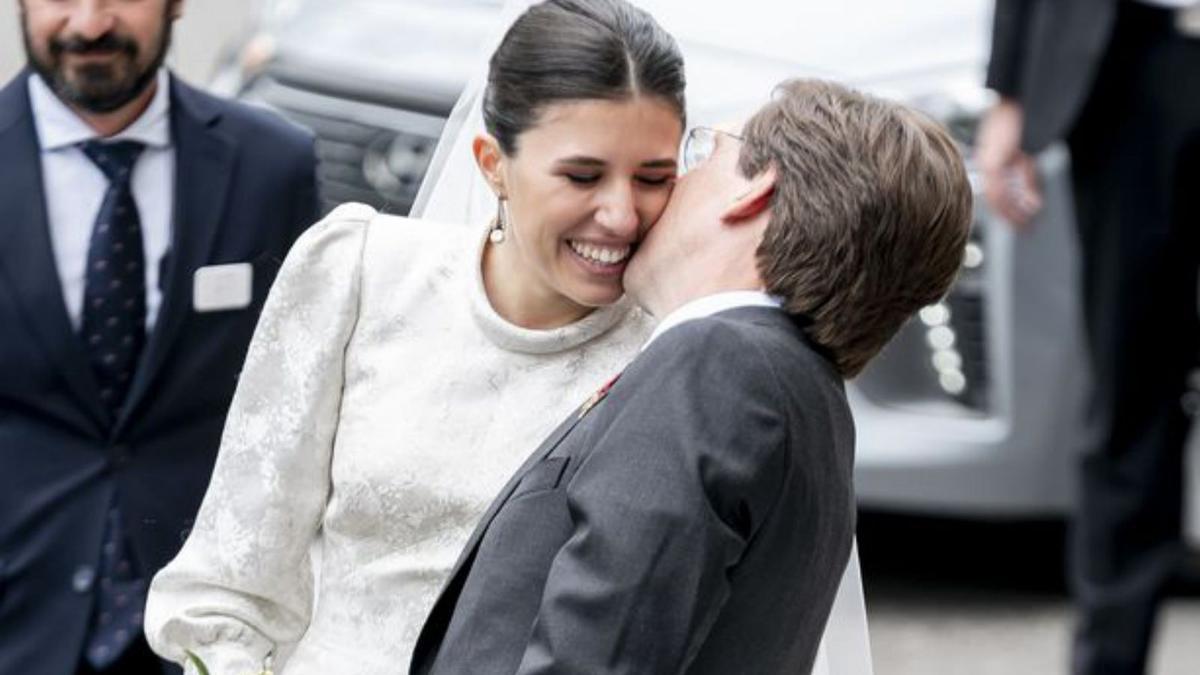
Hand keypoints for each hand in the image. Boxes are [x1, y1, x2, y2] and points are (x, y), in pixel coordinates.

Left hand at [977, 98, 1042, 228]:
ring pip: (996, 196)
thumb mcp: (1023, 157)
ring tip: (1025, 222)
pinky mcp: (995, 160)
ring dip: (1011, 211)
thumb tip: (1032, 204)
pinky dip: (1011, 198)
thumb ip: (1026, 180)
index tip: (1018, 225)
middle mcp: (985, 165)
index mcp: (988, 165)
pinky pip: (999, 185)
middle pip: (994, 200)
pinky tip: (1025, 205)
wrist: (1013, 102)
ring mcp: (988, 163)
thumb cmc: (1015, 125)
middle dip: (1010, 216)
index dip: (1007, 212)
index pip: (994, 196)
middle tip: (1024, 229)